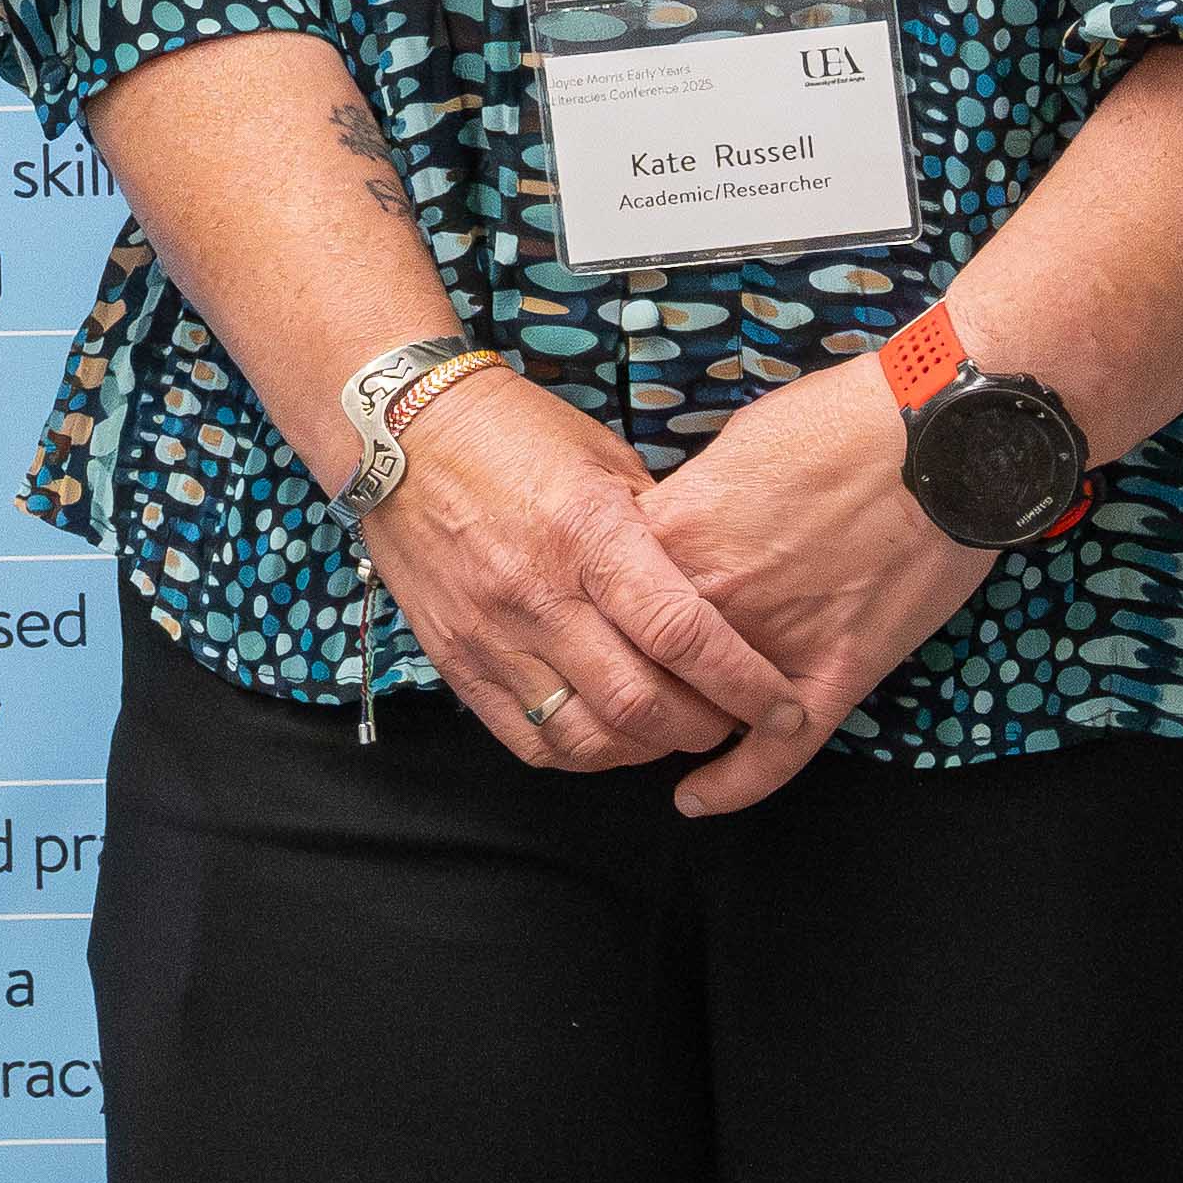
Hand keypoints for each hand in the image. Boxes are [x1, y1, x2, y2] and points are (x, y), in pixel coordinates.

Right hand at [349, 365, 814, 776]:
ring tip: (672, 729)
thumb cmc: (516, 434)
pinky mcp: (456, 659)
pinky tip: (610, 733)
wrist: (400, 431)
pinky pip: (529, 740)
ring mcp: (490, 632)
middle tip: (733, 719)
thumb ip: (659, 536)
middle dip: (704, 726)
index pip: (681, 632)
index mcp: (587, 532)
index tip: (783, 706)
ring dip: (645, 748)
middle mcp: (537, 591)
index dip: (744, 683)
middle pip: (640, 702)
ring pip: (586, 736)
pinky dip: (583, 751)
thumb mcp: (606, 461)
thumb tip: (717, 597)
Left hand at [632, 350, 1003, 817]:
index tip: (596, 622)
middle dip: (622, 677)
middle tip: (619, 684)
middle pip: (633, 661)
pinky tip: (698, 799)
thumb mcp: (735, 443)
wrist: (943, 438)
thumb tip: (669, 529)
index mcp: (676, 530)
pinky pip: (774, 750)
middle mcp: (712, 596)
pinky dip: (733, 784)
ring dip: (674, 722)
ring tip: (658, 731)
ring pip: (694, 709)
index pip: (599, 595)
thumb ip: (691, 502)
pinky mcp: (839, 672)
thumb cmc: (841, 421)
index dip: (596, 613)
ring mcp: (775, 640)